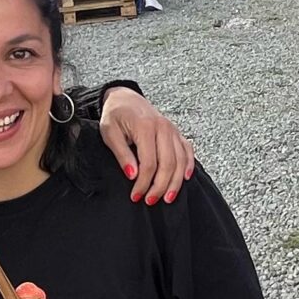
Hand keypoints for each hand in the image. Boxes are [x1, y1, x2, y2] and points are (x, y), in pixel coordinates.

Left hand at [99, 86, 194, 204]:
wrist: (125, 98)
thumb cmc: (116, 115)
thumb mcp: (110, 133)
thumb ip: (122, 154)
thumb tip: (133, 175)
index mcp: (146, 127)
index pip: (149, 163)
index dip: (143, 183)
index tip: (135, 196)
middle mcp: (163, 127)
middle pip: (168, 164)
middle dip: (160, 186)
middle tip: (150, 201)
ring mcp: (173, 130)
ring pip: (180, 161)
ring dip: (175, 182)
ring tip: (167, 197)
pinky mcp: (177, 132)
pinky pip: (187, 151)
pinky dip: (189, 166)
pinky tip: (185, 178)